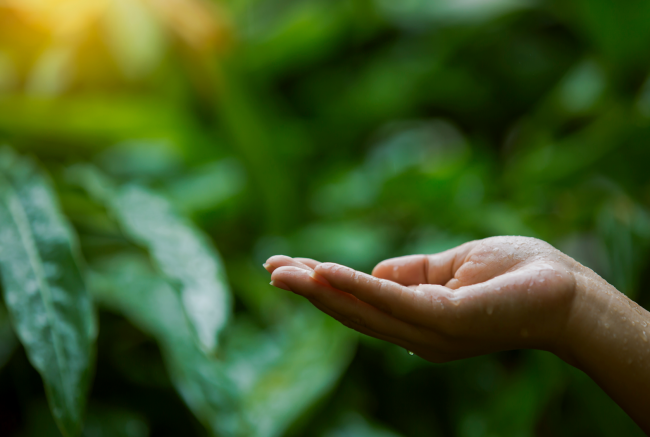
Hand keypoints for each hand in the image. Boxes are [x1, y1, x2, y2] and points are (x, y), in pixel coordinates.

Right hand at [264, 236, 577, 362]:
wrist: (569, 291)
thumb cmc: (515, 274)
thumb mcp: (450, 267)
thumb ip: (410, 272)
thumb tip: (372, 269)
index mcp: (416, 319)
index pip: (359, 302)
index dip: (321, 285)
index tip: (284, 266)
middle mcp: (416, 334)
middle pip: (351, 311)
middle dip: (308, 290)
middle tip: (269, 269)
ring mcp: (429, 332)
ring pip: (362, 310)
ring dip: (319, 289)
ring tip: (281, 272)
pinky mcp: (446, 321)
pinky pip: (392, 301)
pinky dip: (356, 286)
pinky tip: (324, 273)